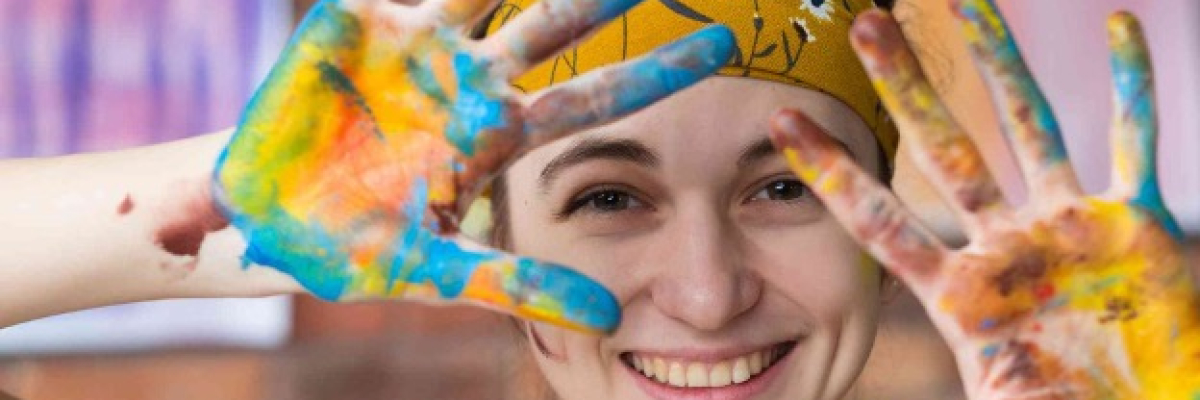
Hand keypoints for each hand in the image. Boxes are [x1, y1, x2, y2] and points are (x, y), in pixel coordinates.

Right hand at [214, 0, 733, 332]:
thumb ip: (521, 287)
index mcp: (500, 137)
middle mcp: (475, 84)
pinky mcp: (372, 22)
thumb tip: (611, 321)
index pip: (597, 96)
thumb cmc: (352, 249)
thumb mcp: (439, 273)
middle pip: (559, 27)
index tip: (727, 44)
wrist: (263, 218)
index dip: (658, 69)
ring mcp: (426, 49)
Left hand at [770, 2, 1199, 398]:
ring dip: (1001, 62)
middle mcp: (1005, 245)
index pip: (876, 220)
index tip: (779, 120)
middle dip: (906, 88)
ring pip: (1028, 126)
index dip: (830, 172)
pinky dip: (1133, 87)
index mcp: (959, 292)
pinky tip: (1119, 27)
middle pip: (944, 149)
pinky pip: (1133, 143)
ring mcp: (1067, 227)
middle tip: (865, 22)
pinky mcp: (1134, 224)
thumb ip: (957, 394)